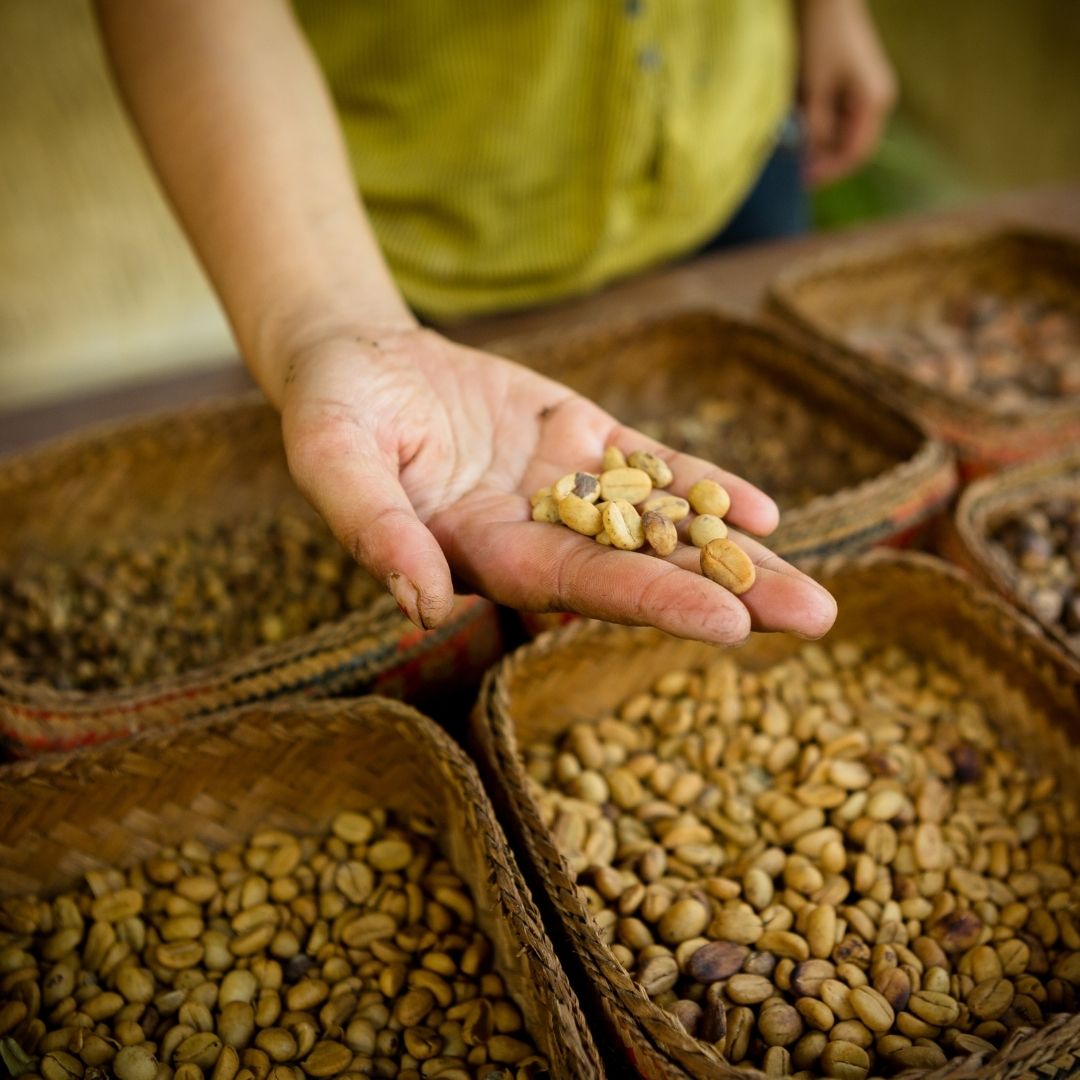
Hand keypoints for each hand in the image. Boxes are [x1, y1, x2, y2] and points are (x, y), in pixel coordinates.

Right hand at [279, 327, 837, 645]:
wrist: (358, 359)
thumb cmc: (333, 408)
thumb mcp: (333, 456)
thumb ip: (373, 526)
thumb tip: (422, 605)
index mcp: (481, 551)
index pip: (576, 585)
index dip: (650, 599)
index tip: (728, 624)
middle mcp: (536, 532)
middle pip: (640, 569)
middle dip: (724, 593)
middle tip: (814, 621)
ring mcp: (565, 487)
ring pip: (658, 524)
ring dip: (733, 554)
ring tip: (809, 589)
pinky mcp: (579, 437)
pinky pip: (647, 465)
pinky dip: (700, 486)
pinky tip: (761, 512)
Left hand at [798, 0, 897, 186]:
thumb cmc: (823, 36)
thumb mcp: (815, 86)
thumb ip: (816, 125)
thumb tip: (811, 156)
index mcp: (874, 102)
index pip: (856, 153)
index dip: (830, 171)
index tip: (803, 181)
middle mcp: (877, 99)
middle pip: (853, 146)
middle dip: (825, 160)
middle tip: (796, 170)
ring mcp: (868, 91)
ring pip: (845, 132)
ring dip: (821, 143)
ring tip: (795, 146)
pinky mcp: (856, 83)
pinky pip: (840, 115)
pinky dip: (821, 125)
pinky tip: (802, 125)